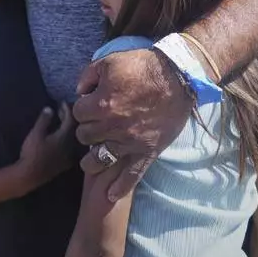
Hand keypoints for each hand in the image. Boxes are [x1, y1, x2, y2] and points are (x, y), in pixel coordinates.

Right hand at [17, 104, 75, 187]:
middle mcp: (71, 146)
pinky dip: (65, 137)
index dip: (66, 109)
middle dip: (68, 117)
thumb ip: (44, 120)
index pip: (71, 120)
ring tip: (59, 120)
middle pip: (73, 128)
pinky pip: (70, 145)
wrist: (29, 176)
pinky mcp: (64, 162)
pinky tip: (58, 135)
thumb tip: (50, 108)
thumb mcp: (36, 133)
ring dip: (67, 127)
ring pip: (72, 137)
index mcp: (65, 137)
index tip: (61, 102)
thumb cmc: (32, 153)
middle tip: (60, 109)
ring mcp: (68, 155)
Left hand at [72, 49, 191, 200]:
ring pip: (100, 159)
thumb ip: (88, 75)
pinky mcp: (147, 151)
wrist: (179, 76)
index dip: (82, 108)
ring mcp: (130, 142)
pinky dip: (120, 187)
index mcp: (101, 104)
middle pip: (85, 136)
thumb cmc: (143, 66)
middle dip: (87, 130)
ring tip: (90, 160)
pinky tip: (111, 195)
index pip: (78, 113)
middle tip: (94, 126)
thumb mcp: (110, 61)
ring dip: (92, 160)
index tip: (89, 105)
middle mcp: (112, 127)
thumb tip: (79, 90)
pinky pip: (132, 175)